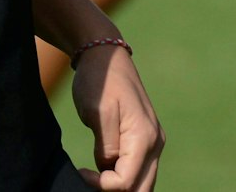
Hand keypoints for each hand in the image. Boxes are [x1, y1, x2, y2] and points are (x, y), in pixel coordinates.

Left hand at [70, 43, 162, 190]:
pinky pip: (139, 170)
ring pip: (142, 182)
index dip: (101, 185)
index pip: (126, 182)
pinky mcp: (145, 139)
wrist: (106, 56)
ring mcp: (153, 141)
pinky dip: (123, 177)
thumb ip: (107, 147)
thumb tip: (108, 170)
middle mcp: (155, 143)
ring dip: (121, 186)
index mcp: (144, 137)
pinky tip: (103, 170)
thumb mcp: (97, 112)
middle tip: (90, 180)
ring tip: (95, 176)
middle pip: (141, 189)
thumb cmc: (100, 81)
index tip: (81, 171)